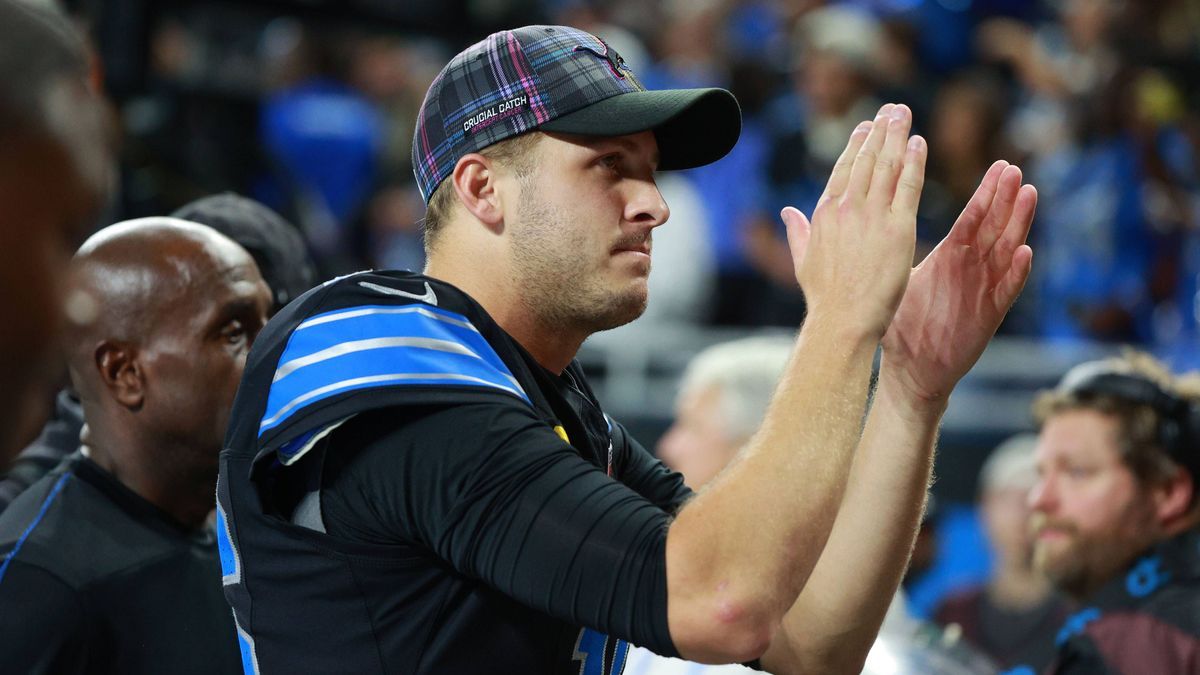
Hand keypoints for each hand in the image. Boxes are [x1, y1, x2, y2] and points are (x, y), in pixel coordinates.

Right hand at [782, 103, 926, 341]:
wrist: (843, 319)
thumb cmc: (824, 298)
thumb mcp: (803, 260)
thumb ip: (797, 231)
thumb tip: (785, 211)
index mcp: (824, 213)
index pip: (843, 169)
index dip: (857, 144)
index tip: (867, 125)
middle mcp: (847, 208)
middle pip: (866, 159)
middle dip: (880, 130)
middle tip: (892, 109)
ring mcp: (872, 216)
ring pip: (886, 165)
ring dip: (896, 136)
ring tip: (904, 114)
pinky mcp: (899, 228)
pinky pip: (908, 186)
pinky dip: (914, 162)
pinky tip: (919, 143)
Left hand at [879, 161, 1036, 408]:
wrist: (911, 370)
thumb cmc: (904, 325)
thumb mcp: (899, 278)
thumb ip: (891, 248)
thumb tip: (870, 219)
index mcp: (951, 258)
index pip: (972, 219)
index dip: (987, 194)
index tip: (1000, 166)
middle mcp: (971, 269)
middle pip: (994, 228)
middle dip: (1006, 199)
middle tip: (1015, 170)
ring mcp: (983, 290)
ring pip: (1006, 251)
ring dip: (1018, 224)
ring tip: (1029, 195)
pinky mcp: (989, 315)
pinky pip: (1005, 291)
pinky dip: (1016, 273)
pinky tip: (1025, 252)